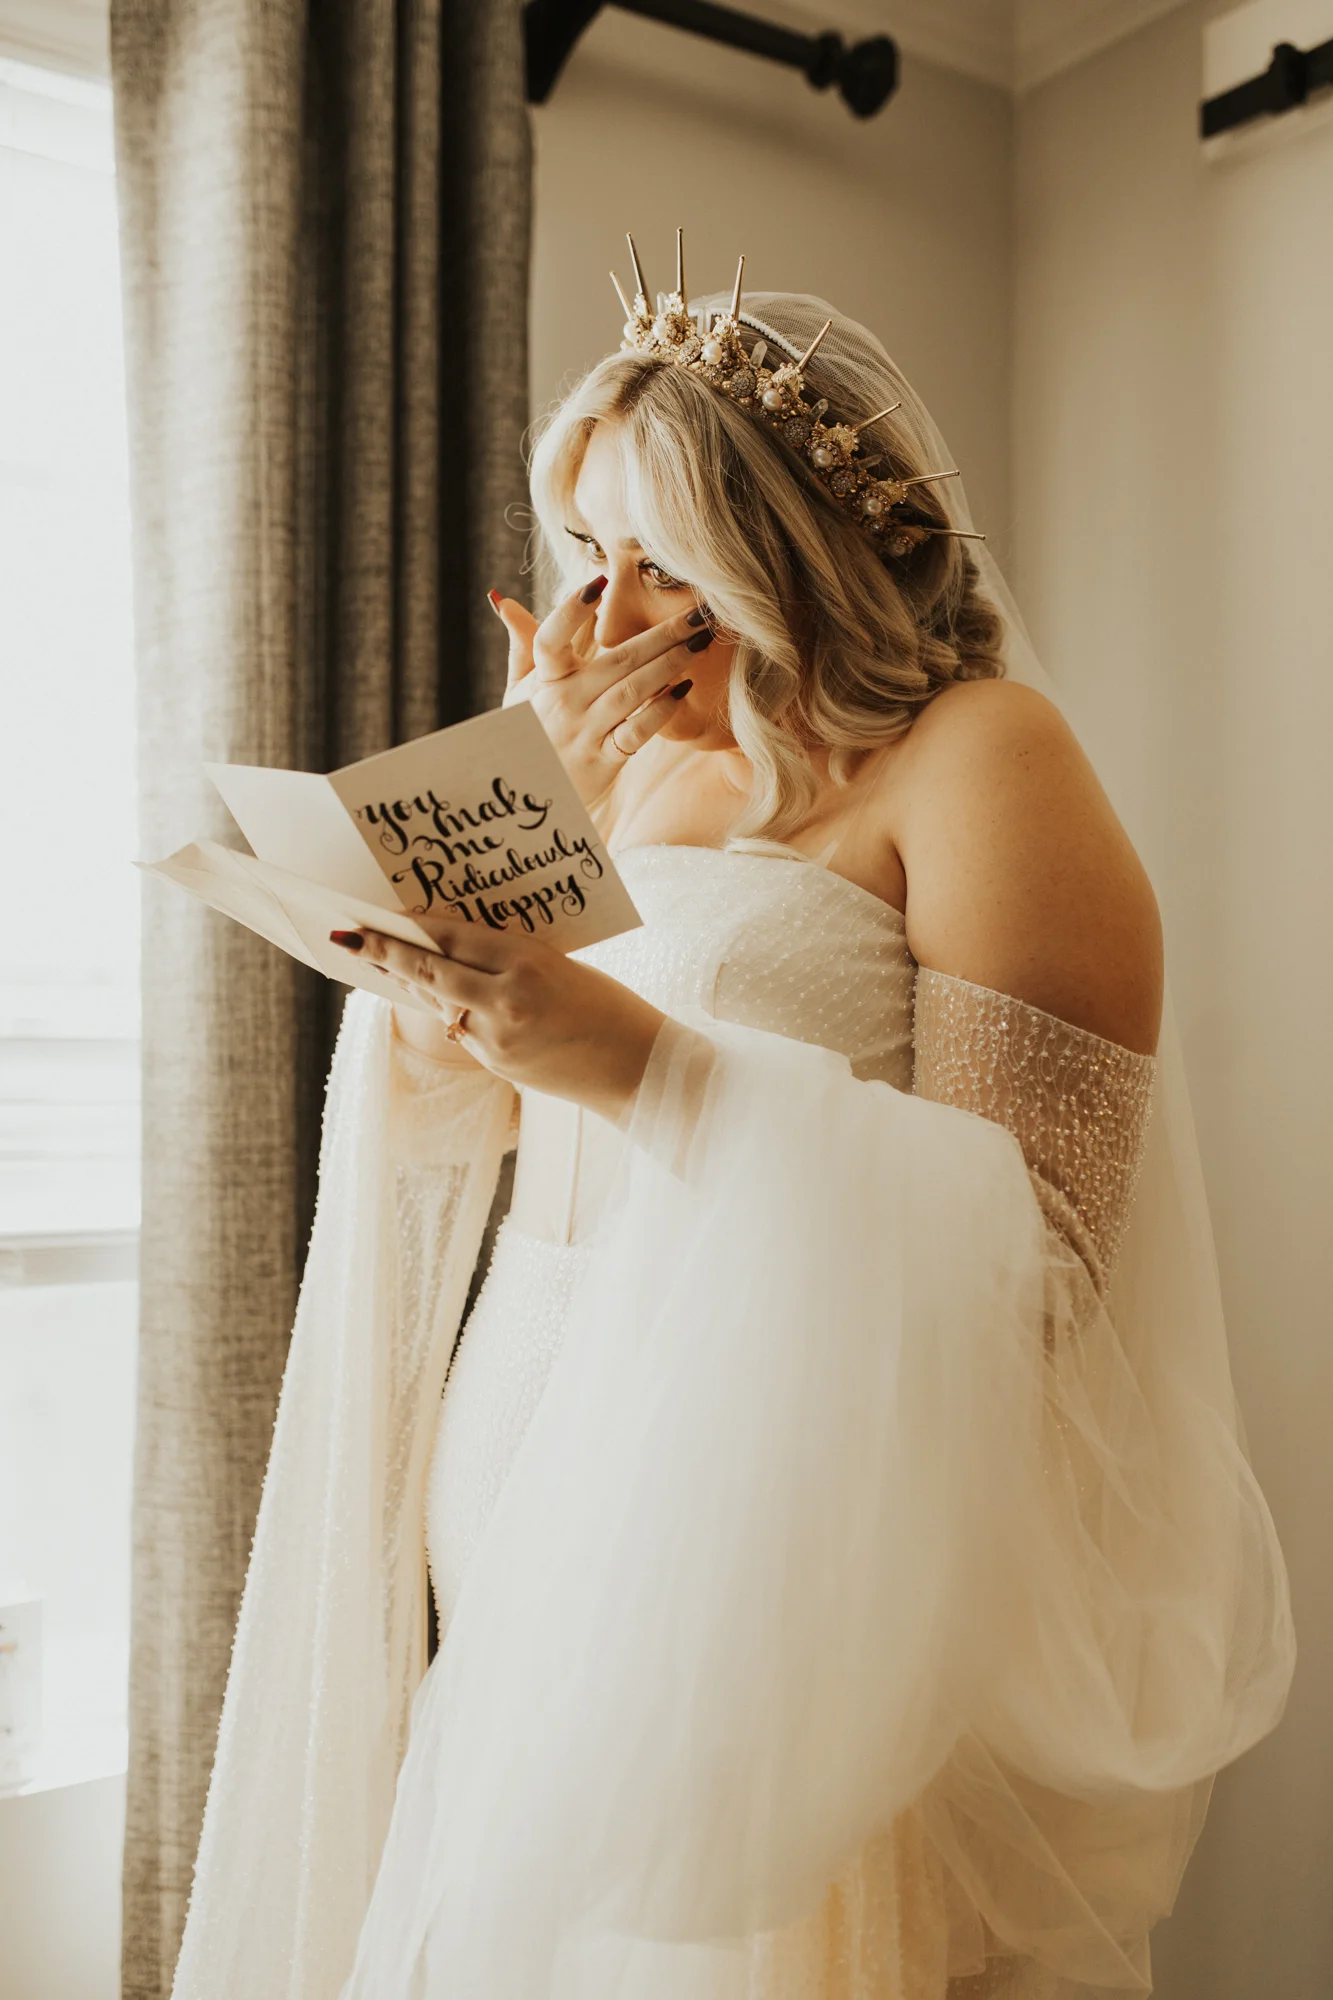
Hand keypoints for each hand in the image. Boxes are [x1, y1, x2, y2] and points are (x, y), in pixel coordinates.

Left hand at [332, 922, 665, 1124]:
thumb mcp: (561, 965)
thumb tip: (453, 947)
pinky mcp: (497, 1064)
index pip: (455, 937)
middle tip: (346, 935)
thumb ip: (510, 957)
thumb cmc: (608, 1006)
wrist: (639, 1069)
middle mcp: (507, 1000)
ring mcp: (498, 1037)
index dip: (411, 925)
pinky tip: (427, 995)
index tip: (378, 914)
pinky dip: (443, 1007)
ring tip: (374, 961)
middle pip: (430, 971)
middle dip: (384, 953)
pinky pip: (459, 1028)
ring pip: (438, 1001)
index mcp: (530, 963)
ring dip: (405, 981)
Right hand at [491, 580, 711, 807]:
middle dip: (661, 635)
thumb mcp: (518, 689)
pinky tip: (682, 691)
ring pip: (632, 691)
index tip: (599, 581)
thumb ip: (522, 643)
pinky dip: (659, 712)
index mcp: (544, 679)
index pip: (550, 640)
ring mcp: (584, 731)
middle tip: (697, 613)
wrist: (528, 793)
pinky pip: (635, 733)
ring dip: (669, 665)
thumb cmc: (527, 733)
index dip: (570, 611)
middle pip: (616, 660)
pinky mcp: (603, 760)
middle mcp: (563, 702)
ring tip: (699, 643)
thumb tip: (502, 600)